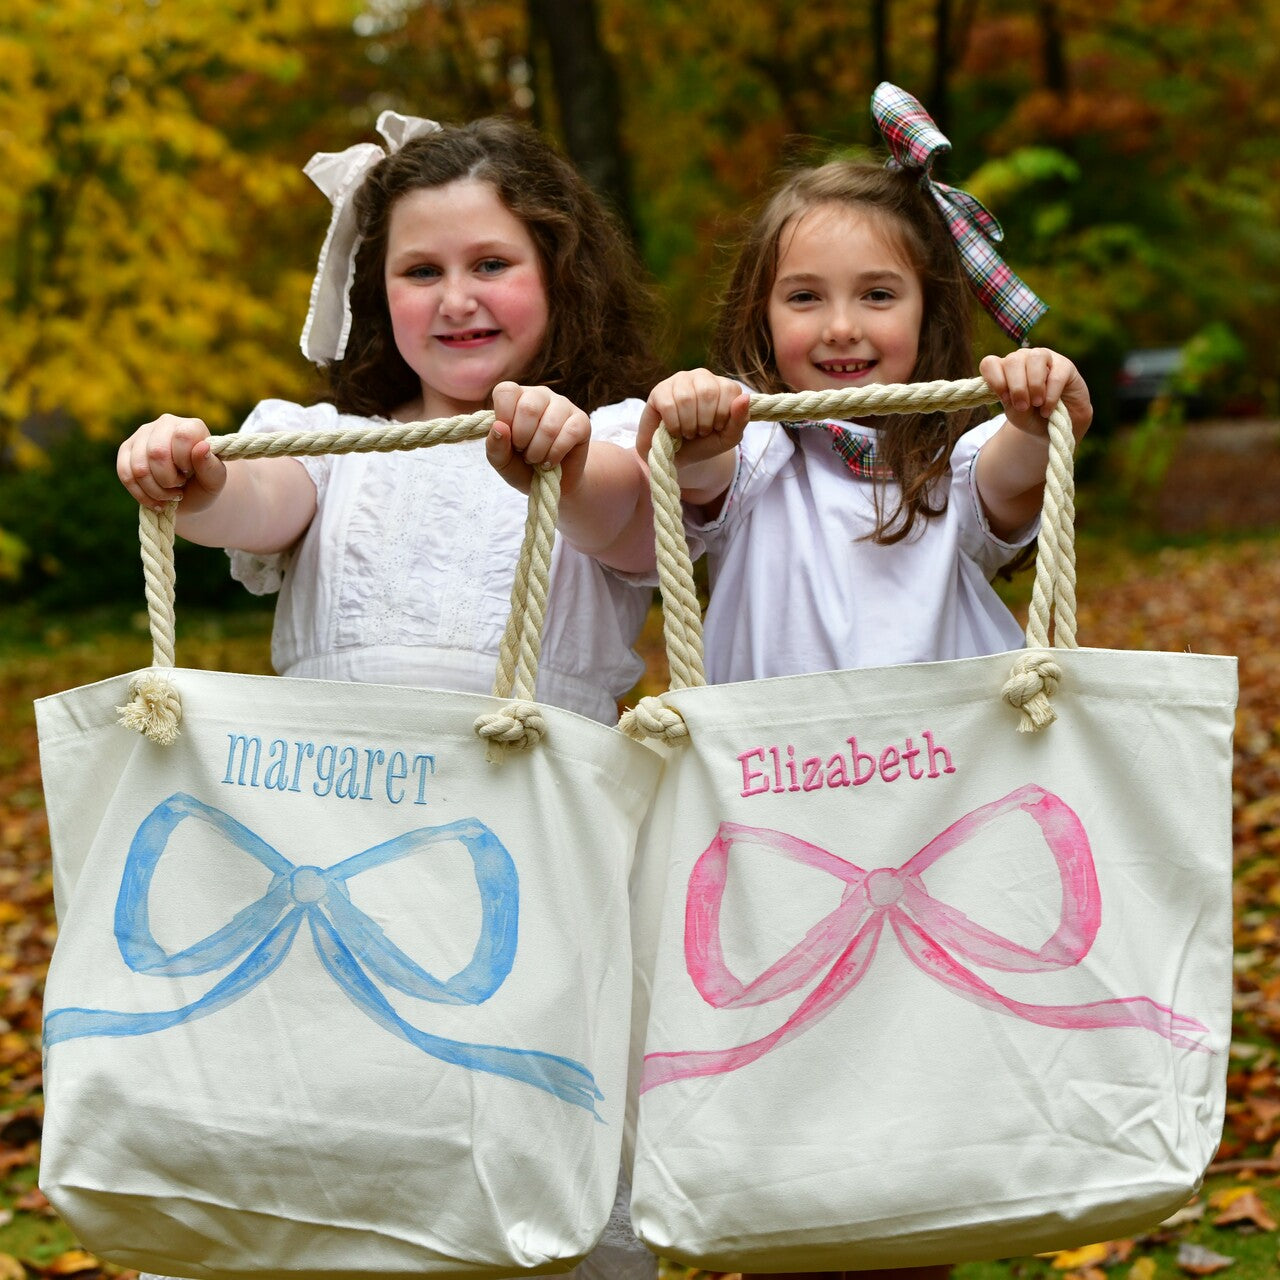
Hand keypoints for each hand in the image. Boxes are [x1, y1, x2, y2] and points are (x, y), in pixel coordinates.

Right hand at [116, 415, 226, 513]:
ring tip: (170, 495)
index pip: (183, 436)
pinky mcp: (126, 450)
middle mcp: (165, 423)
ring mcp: (142, 434)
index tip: (191, 472)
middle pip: (157, 453)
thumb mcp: (215, 481)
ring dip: (156, 491)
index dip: (185, 462)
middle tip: (180, 486)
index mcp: (192, 426)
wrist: (189, 495)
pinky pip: (125, 474)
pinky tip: (156, 502)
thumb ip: (211, 466)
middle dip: (168, 480)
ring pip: (139, 467)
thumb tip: (202, 447)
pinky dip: (141, 494)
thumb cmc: (204, 485)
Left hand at [486, 383, 590, 494]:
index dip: (503, 417)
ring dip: (539, 450)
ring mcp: (563, 405)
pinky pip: (570, 433)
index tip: (508, 438)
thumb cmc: (523, 467)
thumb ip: (495, 446)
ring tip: (536, 459)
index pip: (506, 391)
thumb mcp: (502, 462)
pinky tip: (551, 461)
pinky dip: (556, 453)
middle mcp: (540, 395)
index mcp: (517, 397)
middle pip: (528, 408)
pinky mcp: (582, 420)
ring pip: (549, 425)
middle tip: (523, 452)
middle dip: (522, 439)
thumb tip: (499, 427)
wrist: (553, 482)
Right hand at [636, 369, 751, 466]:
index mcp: (722, 385)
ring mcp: (679, 381)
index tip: (717, 427)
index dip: (723, 415)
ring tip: (688, 432)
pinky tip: (674, 431)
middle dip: (705, 421)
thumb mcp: (728, 438)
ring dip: (689, 425)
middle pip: (707, 392)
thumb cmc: (704, 444)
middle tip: (700, 432)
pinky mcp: (659, 391)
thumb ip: (740, 420)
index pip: (729, 389)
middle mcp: (702, 377)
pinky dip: (673, 425)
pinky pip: (668, 405)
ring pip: (686, 398)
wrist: (676, 457)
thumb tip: (744, 397)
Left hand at [979, 348, 1092, 442]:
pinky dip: (1050, 395)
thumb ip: (1011, 403)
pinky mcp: (1065, 366)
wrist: (1055, 427)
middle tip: (1023, 406)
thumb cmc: (1031, 417)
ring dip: (1034, 385)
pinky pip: (1056, 375)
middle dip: (1016, 387)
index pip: (990, 363)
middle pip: (1012, 360)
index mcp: (1005, 369)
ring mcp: (1045, 359)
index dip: (994, 380)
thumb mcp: (1016, 414)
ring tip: (1037, 404)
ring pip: (1035, 358)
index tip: (1004, 398)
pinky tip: (1048, 409)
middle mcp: (1023, 359)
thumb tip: (1014, 391)